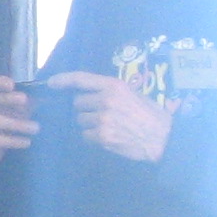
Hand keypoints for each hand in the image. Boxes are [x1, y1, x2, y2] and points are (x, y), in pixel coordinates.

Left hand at [49, 71, 173, 162]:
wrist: (164, 138)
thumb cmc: (149, 115)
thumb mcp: (132, 94)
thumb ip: (109, 91)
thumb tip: (85, 93)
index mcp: (115, 86)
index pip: (81, 79)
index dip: (63, 80)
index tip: (51, 83)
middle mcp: (106, 100)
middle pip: (78, 103)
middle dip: (85, 108)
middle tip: (102, 113)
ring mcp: (103, 118)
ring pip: (80, 120)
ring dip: (89, 124)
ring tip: (108, 125)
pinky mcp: (102, 136)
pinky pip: (85, 135)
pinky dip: (93, 137)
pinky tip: (108, 136)